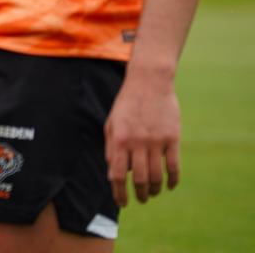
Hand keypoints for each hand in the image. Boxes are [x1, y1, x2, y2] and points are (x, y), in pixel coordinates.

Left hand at [105, 70, 180, 205]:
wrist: (149, 82)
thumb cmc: (127, 104)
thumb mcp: (112, 122)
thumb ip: (112, 147)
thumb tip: (114, 173)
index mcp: (119, 139)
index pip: (117, 175)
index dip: (119, 193)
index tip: (122, 203)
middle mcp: (137, 142)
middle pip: (138, 179)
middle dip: (139, 194)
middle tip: (141, 200)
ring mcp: (156, 141)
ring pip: (156, 176)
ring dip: (155, 189)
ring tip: (153, 192)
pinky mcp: (173, 138)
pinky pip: (174, 166)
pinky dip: (173, 180)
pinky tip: (170, 186)